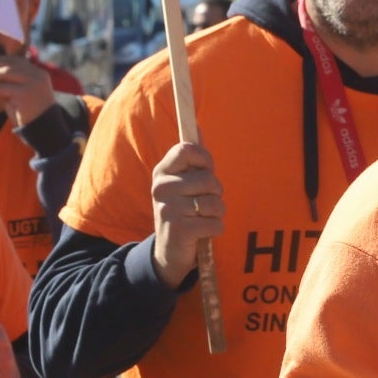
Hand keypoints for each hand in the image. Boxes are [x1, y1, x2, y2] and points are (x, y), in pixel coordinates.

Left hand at [0, 50, 56, 126]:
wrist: (44, 131)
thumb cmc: (28, 115)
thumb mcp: (16, 95)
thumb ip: (4, 84)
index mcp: (37, 73)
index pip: (13, 60)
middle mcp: (37, 75)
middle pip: (8, 64)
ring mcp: (33, 83)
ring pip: (4, 73)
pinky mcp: (26, 93)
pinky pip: (1, 87)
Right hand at [148, 141, 223, 285]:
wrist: (169, 251)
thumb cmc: (183, 209)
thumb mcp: (183, 182)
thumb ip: (192, 158)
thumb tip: (198, 127)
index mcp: (162, 172)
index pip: (186, 149)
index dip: (204, 160)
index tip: (205, 171)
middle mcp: (161, 188)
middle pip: (208, 178)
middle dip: (215, 193)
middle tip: (203, 203)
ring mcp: (168, 209)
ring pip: (215, 202)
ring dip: (217, 213)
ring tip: (202, 218)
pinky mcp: (179, 230)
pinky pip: (215, 223)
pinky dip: (215, 229)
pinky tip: (201, 232)